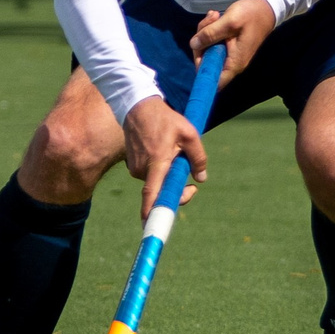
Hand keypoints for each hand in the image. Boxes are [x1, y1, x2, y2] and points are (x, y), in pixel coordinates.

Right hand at [120, 95, 208, 221]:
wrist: (138, 107)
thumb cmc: (166, 119)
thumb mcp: (189, 133)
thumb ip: (197, 157)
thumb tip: (201, 178)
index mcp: (157, 162)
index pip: (152, 193)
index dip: (152, 211)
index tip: (151, 226)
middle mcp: (143, 169)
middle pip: (160, 192)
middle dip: (176, 191)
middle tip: (191, 188)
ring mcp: (135, 169)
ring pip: (156, 183)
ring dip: (168, 177)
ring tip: (174, 154)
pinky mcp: (132, 167)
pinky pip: (151, 176)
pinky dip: (160, 171)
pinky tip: (163, 152)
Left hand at [190, 0, 275, 84]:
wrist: (265, 9)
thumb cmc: (252, 16)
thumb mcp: (230, 21)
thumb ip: (211, 33)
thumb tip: (193, 44)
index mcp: (234, 62)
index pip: (214, 81)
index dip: (202, 71)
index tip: (197, 50)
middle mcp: (231, 62)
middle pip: (205, 61)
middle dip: (201, 40)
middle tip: (210, 20)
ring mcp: (228, 55)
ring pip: (207, 49)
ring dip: (206, 31)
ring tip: (215, 15)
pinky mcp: (227, 47)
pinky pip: (212, 43)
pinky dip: (210, 30)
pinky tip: (216, 17)